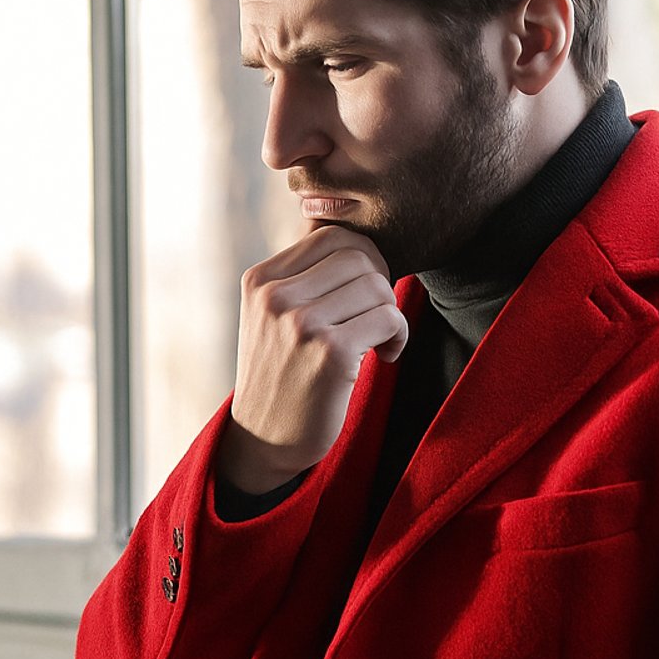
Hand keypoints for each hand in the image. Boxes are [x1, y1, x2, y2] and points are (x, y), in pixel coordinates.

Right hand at [218, 226, 406, 493]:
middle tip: (376, 315)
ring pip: (377, 286)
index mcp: (260, 280)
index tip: (364, 290)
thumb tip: (339, 218)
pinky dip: (398, 336)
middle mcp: (275, 297)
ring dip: (390, 313)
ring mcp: (300, 324)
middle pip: (358, 255)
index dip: (362, 257)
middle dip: (379, 283)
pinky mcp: (329, 353)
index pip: (330, 235)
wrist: (264, 439)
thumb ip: (301, 273)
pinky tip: (386, 355)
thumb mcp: (272, 316)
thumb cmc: (280, 373)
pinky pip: (388, 318)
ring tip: (379, 338)